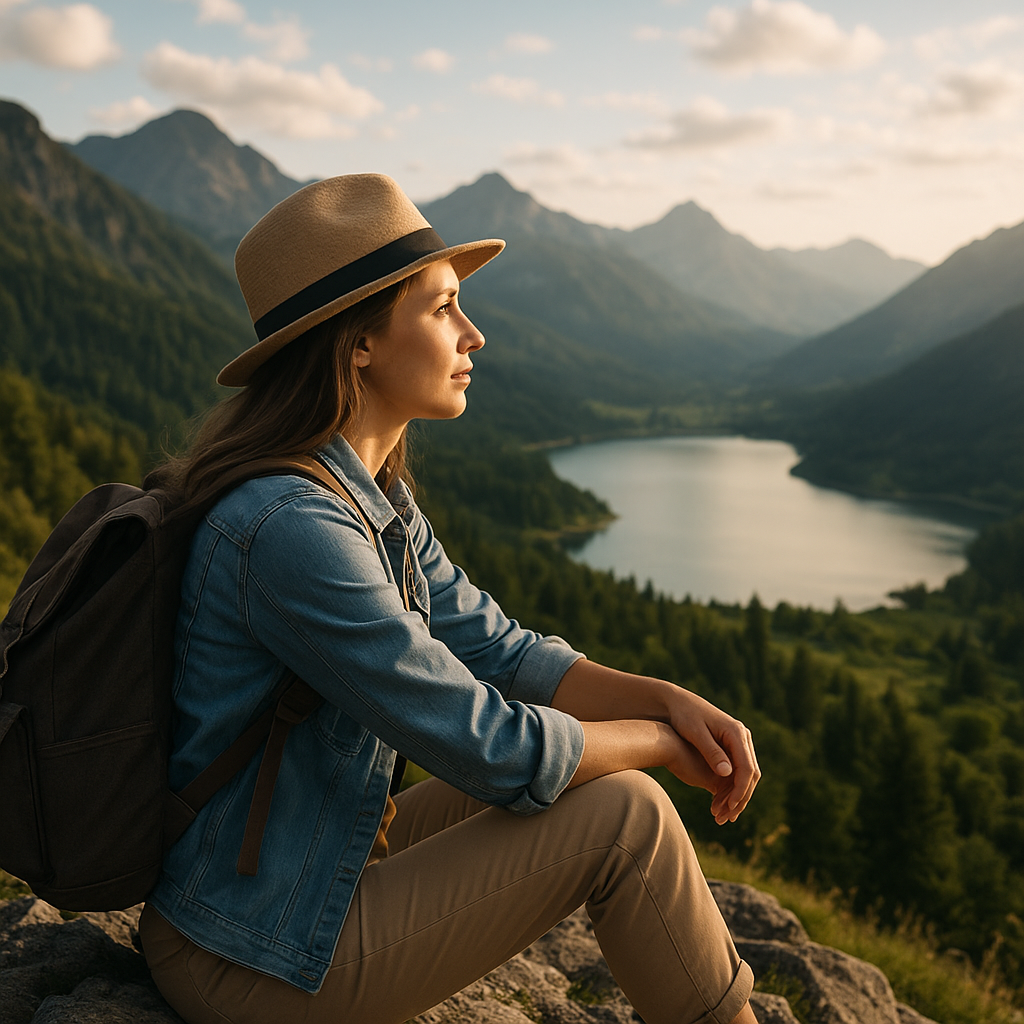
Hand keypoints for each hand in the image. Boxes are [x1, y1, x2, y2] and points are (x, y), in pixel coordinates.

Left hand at [665, 689, 759, 824]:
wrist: (677, 703)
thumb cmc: (683, 715)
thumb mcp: (695, 733)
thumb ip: (711, 752)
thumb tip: (728, 773)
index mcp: (736, 733)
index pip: (747, 768)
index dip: (740, 790)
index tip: (729, 807)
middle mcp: (742, 738)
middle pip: (750, 775)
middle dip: (739, 798)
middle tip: (725, 818)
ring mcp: (737, 744)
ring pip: (744, 777)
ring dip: (734, 797)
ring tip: (721, 816)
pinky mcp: (730, 750)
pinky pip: (735, 773)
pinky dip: (729, 790)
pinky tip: (719, 804)